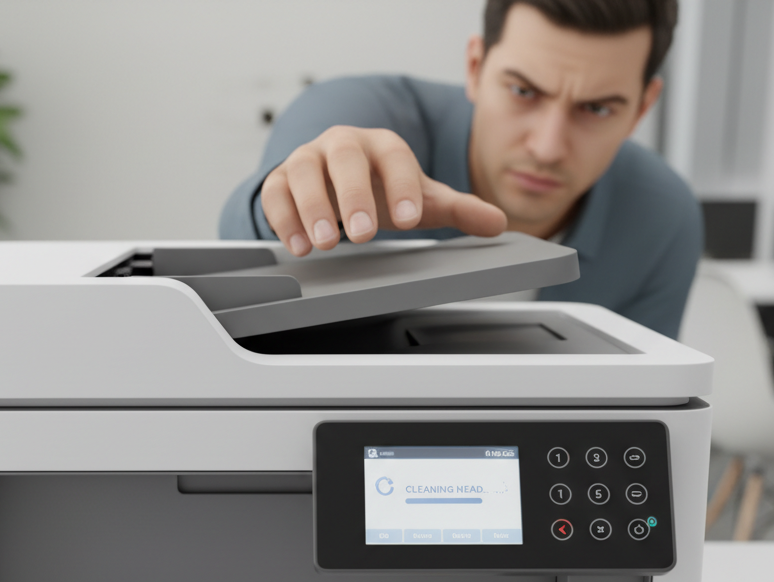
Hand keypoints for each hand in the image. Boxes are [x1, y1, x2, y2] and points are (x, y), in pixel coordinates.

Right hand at [261, 126, 506, 255]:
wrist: (333, 178)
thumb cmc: (379, 187)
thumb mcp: (419, 199)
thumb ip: (457, 209)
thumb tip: (498, 223)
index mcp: (381, 144)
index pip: (394, 155)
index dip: (402, 185)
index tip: (408, 219)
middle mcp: (342, 145)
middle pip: (344, 158)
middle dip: (352, 196)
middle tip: (362, 235)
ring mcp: (307, 160)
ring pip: (302, 172)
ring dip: (312, 208)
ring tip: (324, 244)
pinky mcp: (279, 180)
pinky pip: (275, 193)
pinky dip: (283, 219)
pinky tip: (298, 245)